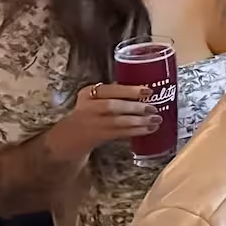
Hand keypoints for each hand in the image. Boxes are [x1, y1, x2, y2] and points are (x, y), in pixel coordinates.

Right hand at [43, 83, 160, 164]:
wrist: (69, 136)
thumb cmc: (89, 113)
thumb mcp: (94, 98)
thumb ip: (113, 92)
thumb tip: (143, 89)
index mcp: (87, 93)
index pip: (108, 89)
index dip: (129, 90)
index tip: (148, 90)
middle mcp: (87, 107)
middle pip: (113, 106)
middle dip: (136, 107)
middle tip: (153, 108)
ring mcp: (92, 123)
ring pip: (118, 122)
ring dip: (140, 121)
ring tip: (156, 120)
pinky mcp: (97, 137)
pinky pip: (120, 133)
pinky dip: (136, 131)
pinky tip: (149, 129)